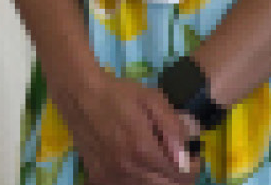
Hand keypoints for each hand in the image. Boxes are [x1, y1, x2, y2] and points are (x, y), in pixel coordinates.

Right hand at [49, 69, 198, 183]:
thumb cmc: (118, 93)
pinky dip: (139, 180)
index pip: (180, 175)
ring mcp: (111, 175)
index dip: (192, 168)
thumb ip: (172, 127)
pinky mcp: (99, 177)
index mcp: (142, 148)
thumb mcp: (152, 100)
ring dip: (158, 178)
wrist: (78, 93)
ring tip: (156, 160)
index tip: (191, 156)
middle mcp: (127, 167)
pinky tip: (138, 165)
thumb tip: (184, 155)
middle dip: (177, 176)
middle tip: (177, 161)